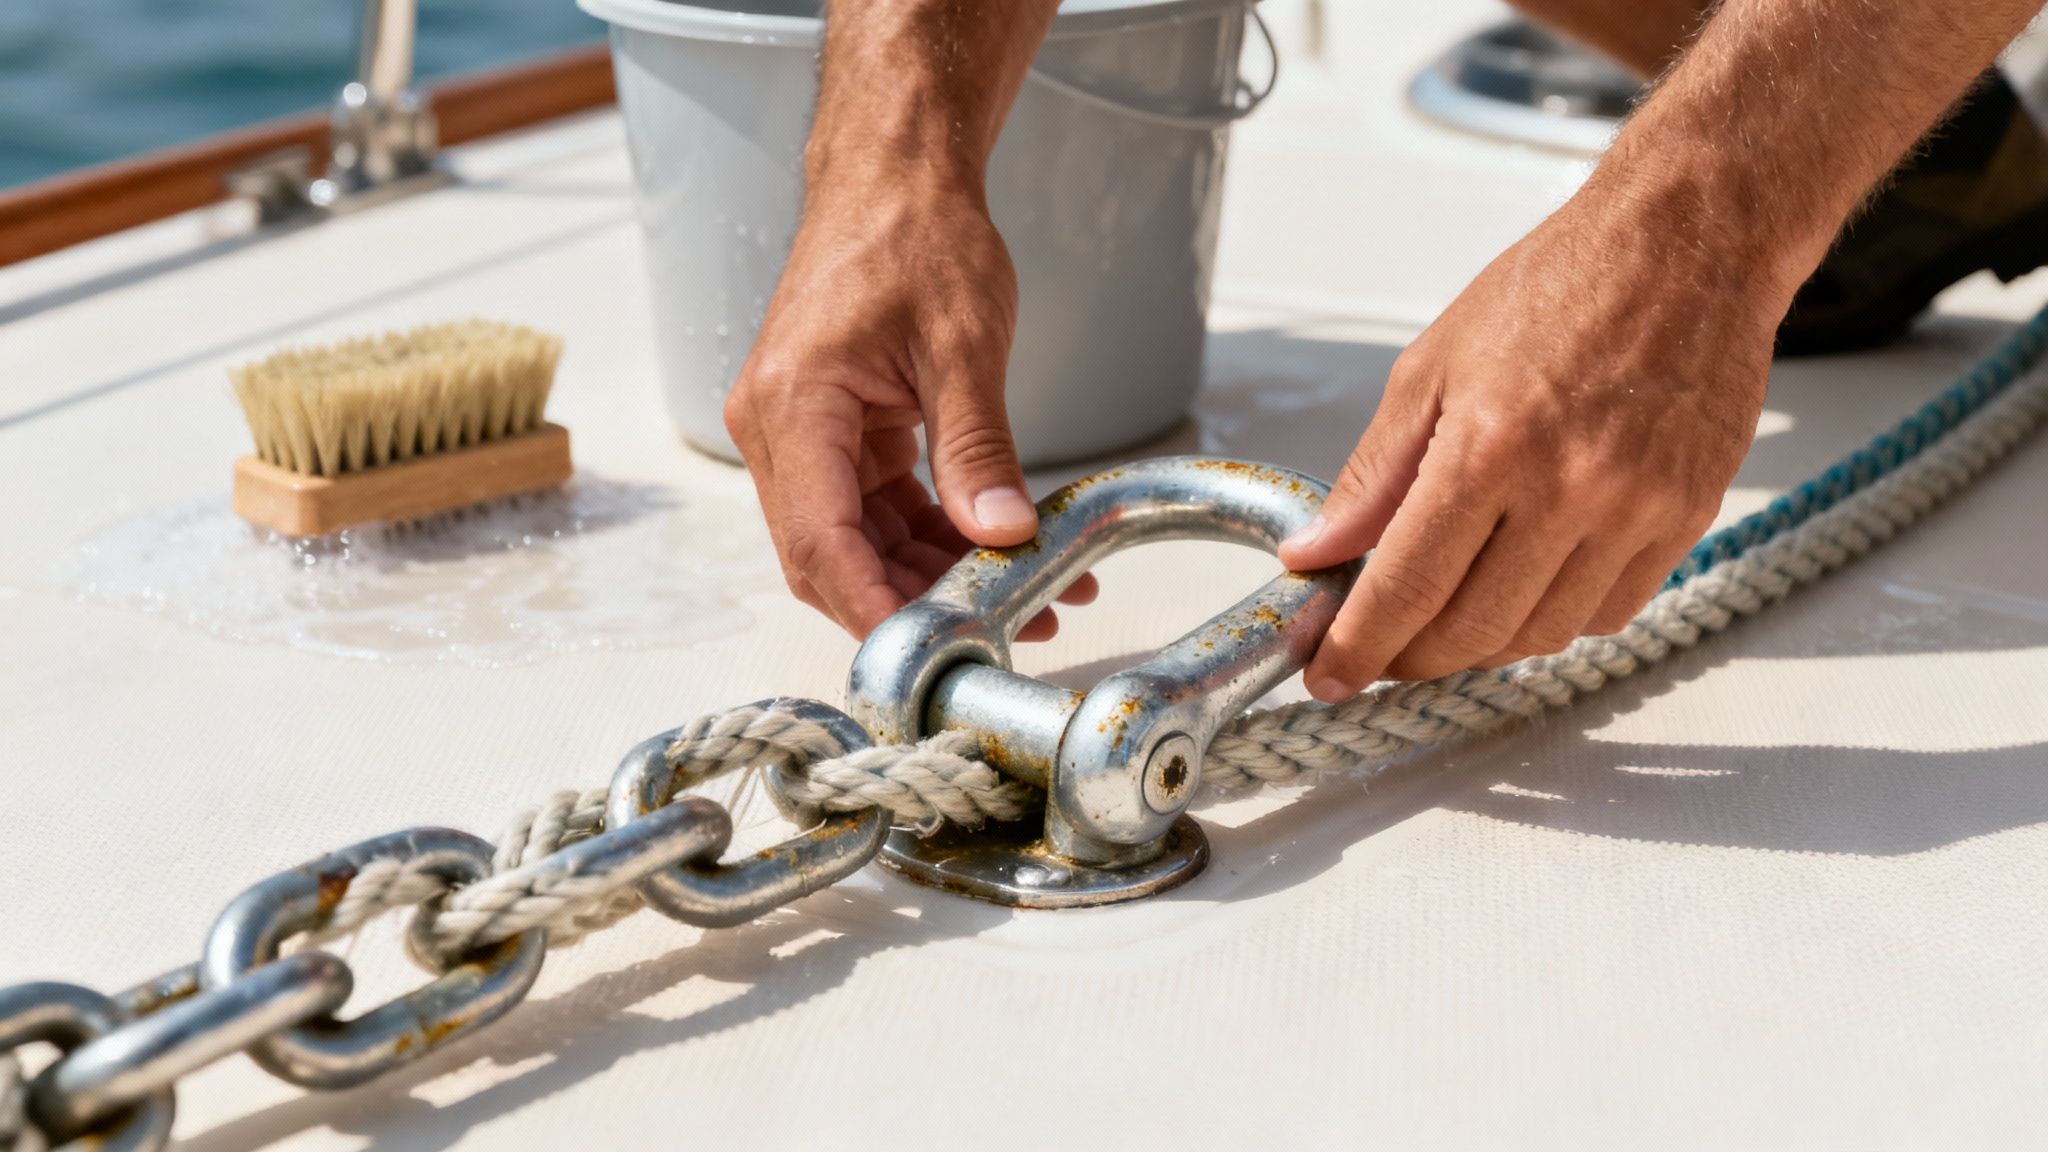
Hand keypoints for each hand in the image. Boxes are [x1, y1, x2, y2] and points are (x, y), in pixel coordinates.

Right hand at [725, 173, 1093, 638]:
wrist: (893, 176)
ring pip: (852, 540)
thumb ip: (978, 447)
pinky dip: (924, 535)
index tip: (929, 650)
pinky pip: (868, 507)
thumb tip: (1001, 533)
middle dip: (908, 603)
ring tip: (1017, 594)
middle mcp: (776, 428)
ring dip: (924, 575)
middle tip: (994, 630)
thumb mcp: (963, 345)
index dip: (873, 608)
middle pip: (828, 556)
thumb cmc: (916, 235)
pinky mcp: (828, 431)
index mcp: (794, 407)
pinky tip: (989, 550)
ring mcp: (798, 432)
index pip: (821, 543)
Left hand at [1278, 191, 1788, 699]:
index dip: (1359, 647)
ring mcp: (1636, 509)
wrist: (1690, 243)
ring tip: (1446, 616)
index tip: (1329, 675)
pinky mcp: (1686, 517)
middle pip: (1472, 630)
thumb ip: (1374, 474)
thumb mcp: (1432, 365)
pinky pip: (1608, 612)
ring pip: (1540, 634)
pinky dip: (1554, 618)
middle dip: (1412, 657)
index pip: (1407, 587)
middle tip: (1380, 649)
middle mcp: (1569, 488)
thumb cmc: (1557, 286)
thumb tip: (1316, 552)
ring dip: (1481, 645)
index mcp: (1490, 444)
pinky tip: (1524, 585)